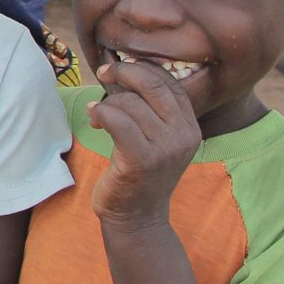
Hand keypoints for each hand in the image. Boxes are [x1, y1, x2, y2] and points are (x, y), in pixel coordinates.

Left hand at [85, 59, 201, 224]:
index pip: (170, 82)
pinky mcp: (141, 160)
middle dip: (123, 72)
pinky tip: (94, 118)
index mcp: (190, 126)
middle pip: (152, 84)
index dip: (142, 67)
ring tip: (99, 116)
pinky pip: (117, 120)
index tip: (119, 66)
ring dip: (107, 104)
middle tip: (103, 74)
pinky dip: (100, 113)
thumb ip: (149, 108)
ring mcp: (165, 148)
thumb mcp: (156, 138)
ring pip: (130, 103)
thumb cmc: (139, 172)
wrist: (137, 217)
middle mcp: (184, 135)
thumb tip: (123, 69)